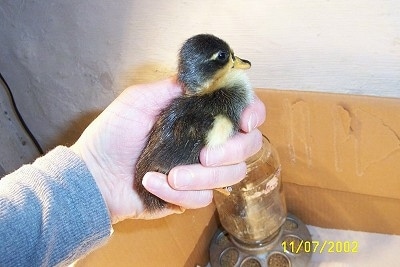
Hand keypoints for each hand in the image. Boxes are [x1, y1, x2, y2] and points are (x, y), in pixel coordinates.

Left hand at [71, 78, 265, 222]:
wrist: (94, 175)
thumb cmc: (112, 134)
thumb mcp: (139, 100)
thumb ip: (171, 87)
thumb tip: (201, 76)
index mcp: (198, 117)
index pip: (241, 112)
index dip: (253, 114)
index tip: (244, 121)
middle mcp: (206, 142)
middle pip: (248, 147)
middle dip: (232, 152)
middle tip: (205, 155)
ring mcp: (201, 171)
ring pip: (230, 176)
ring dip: (200, 177)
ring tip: (170, 174)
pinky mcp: (189, 196)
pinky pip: (202, 199)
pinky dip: (177, 193)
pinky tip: (153, 183)